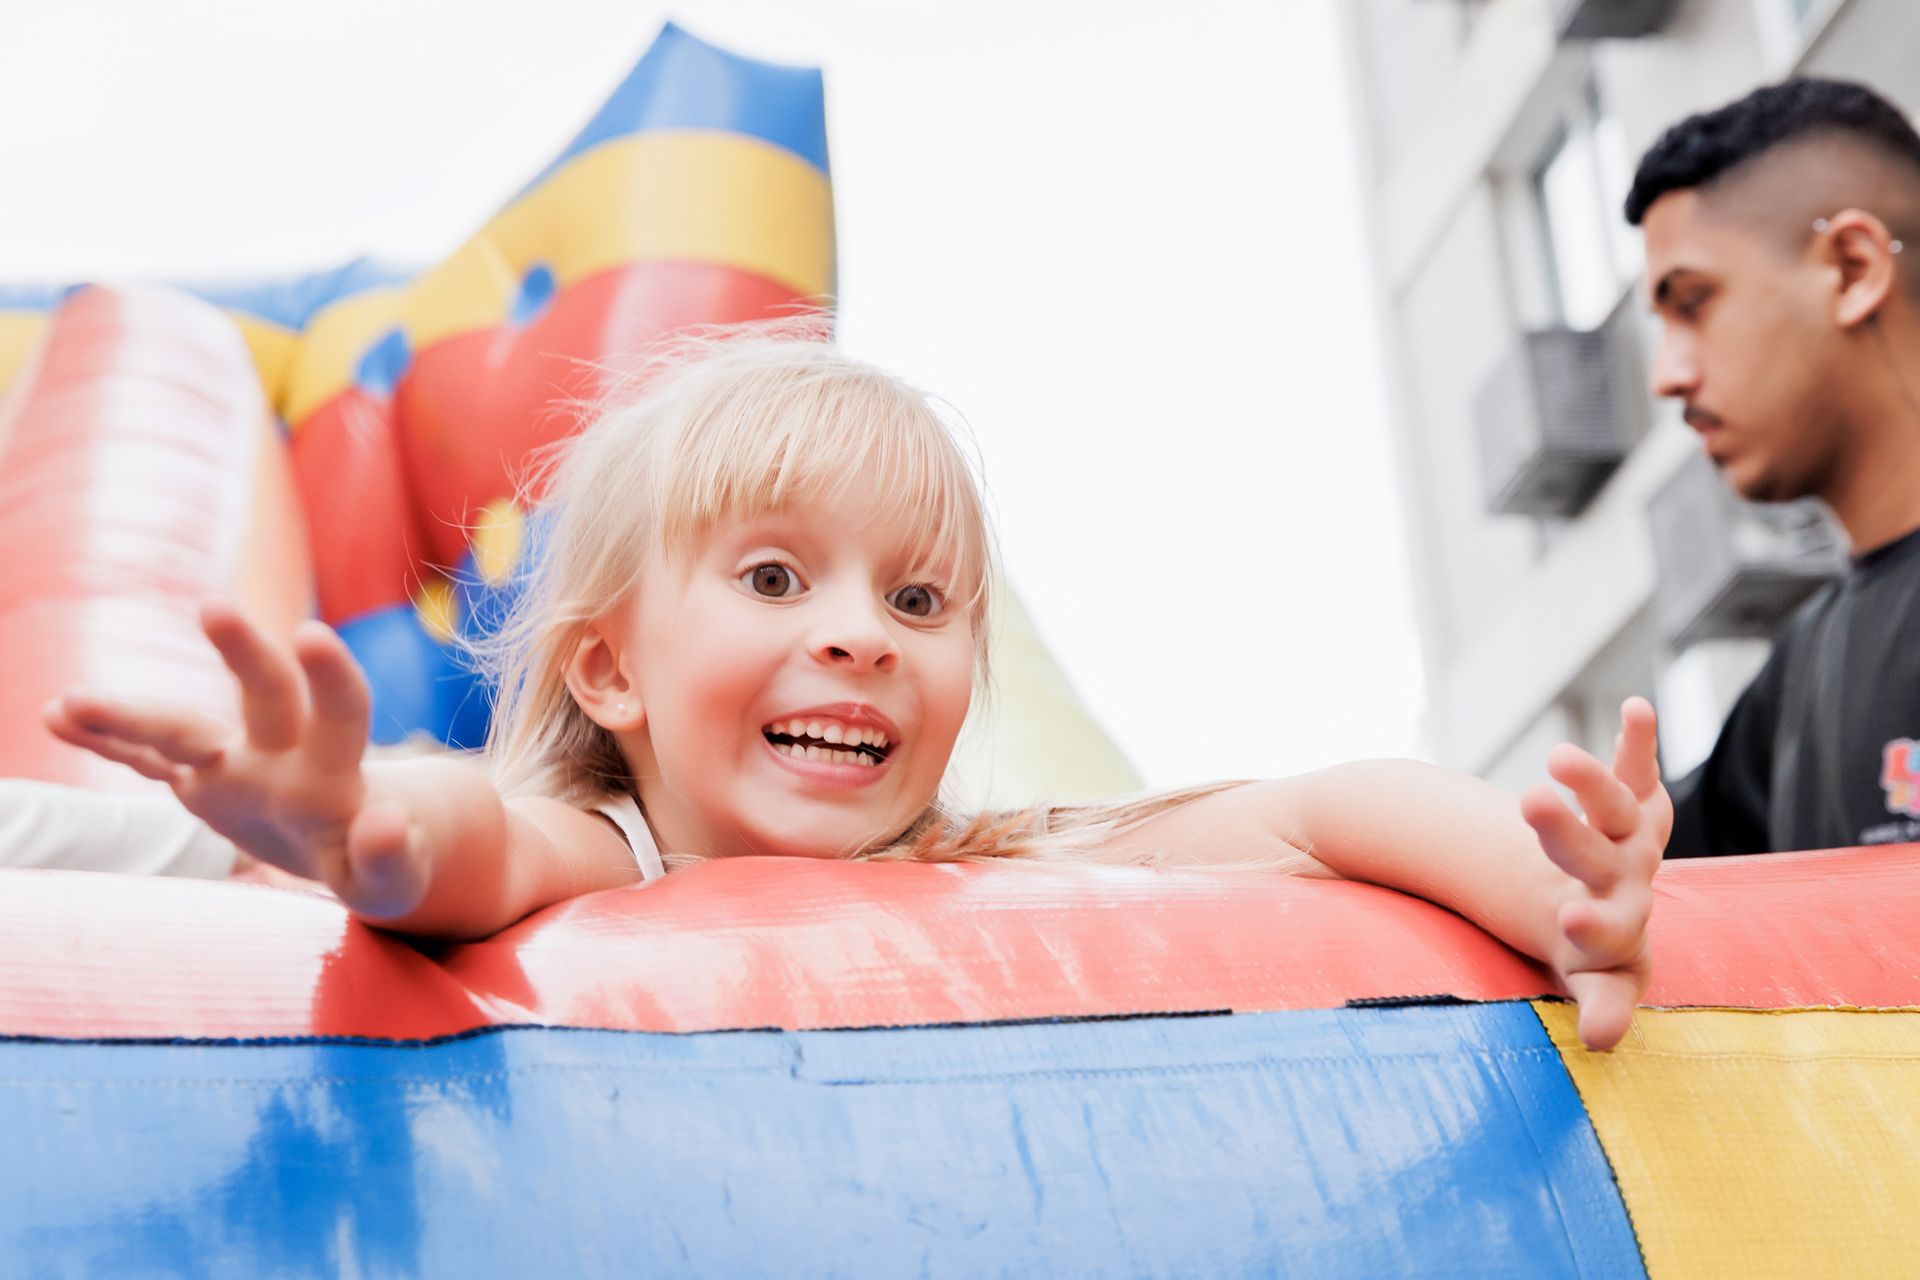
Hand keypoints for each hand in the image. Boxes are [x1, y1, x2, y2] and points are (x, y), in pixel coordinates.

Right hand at [44, 602, 427, 917]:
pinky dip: (106, 742)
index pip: (342, 713)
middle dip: (243, 654)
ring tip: (73, 701)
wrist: (353, 842)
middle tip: (215, 607)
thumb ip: (392, 855)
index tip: (313, 633)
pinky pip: (147, 762)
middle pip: (266, 695)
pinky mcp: (202, 785)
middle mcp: (283, 754)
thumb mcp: (395, 879)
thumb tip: (388, 822)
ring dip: (132, 716)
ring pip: (183, 732)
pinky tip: (57, 716)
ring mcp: (236, 766)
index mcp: (335, 775)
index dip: (332, 677)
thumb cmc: (384, 865)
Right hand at [1518, 696, 1669, 1051]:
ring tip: (1556, 755)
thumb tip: (1601, 1042)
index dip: (1594, 926)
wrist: (1599, 906)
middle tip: (1530, 802)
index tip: (1569, 917)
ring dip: (1591, 779)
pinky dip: (1638, 743)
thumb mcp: (1581, 978)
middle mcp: (1629, 884)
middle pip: (1600, 859)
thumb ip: (1597, 1003)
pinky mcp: (1634, 803)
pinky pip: (1638, 772)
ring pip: (1614, 808)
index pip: (1607, 937)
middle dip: (1568, 833)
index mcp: (1612, 935)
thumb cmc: (1583, 950)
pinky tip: (1638, 708)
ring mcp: (1633, 841)